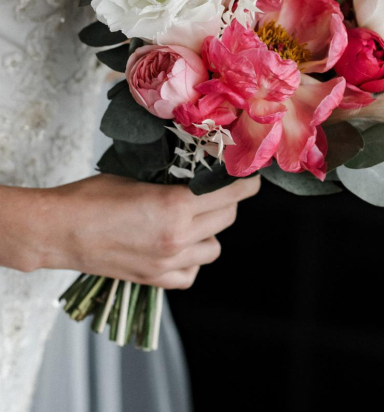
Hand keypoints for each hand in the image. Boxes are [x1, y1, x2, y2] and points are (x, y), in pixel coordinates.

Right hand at [2, 173, 260, 288]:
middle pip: (227, 218)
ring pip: (214, 249)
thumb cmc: (91, 197)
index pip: (230, 194)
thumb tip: (197, 176)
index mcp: (175, 205)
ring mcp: (168, 262)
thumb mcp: (139, 178)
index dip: (246, 184)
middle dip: (228, 202)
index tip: (251, 178)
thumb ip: (173, 181)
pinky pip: (192, 273)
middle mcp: (178, 237)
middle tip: (217, 191)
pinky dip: (193, 260)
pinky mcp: (155, 279)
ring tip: (196, 219)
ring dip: (211, 232)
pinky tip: (180, 247)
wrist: (60, 231)